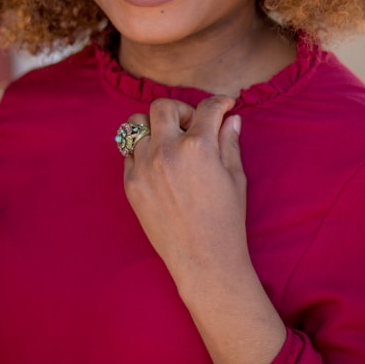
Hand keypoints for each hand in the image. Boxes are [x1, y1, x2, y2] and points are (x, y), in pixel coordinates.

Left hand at [122, 95, 247, 292]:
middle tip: (192, 126)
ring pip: (135, 125)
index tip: (224, 106)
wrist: (203, 260)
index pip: (206, 108)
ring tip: (169, 143)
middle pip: (162, 107)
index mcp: (198, 147)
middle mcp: (167, 151)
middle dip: (180, 110)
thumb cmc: (226, 220)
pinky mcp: (130, 183)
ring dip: (154, 127)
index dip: (220, 103)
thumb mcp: (235, 177)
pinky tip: (159, 164)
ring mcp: (144, 167)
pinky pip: (129, 153)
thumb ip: (229, 142)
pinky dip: (143, 151)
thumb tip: (231, 119)